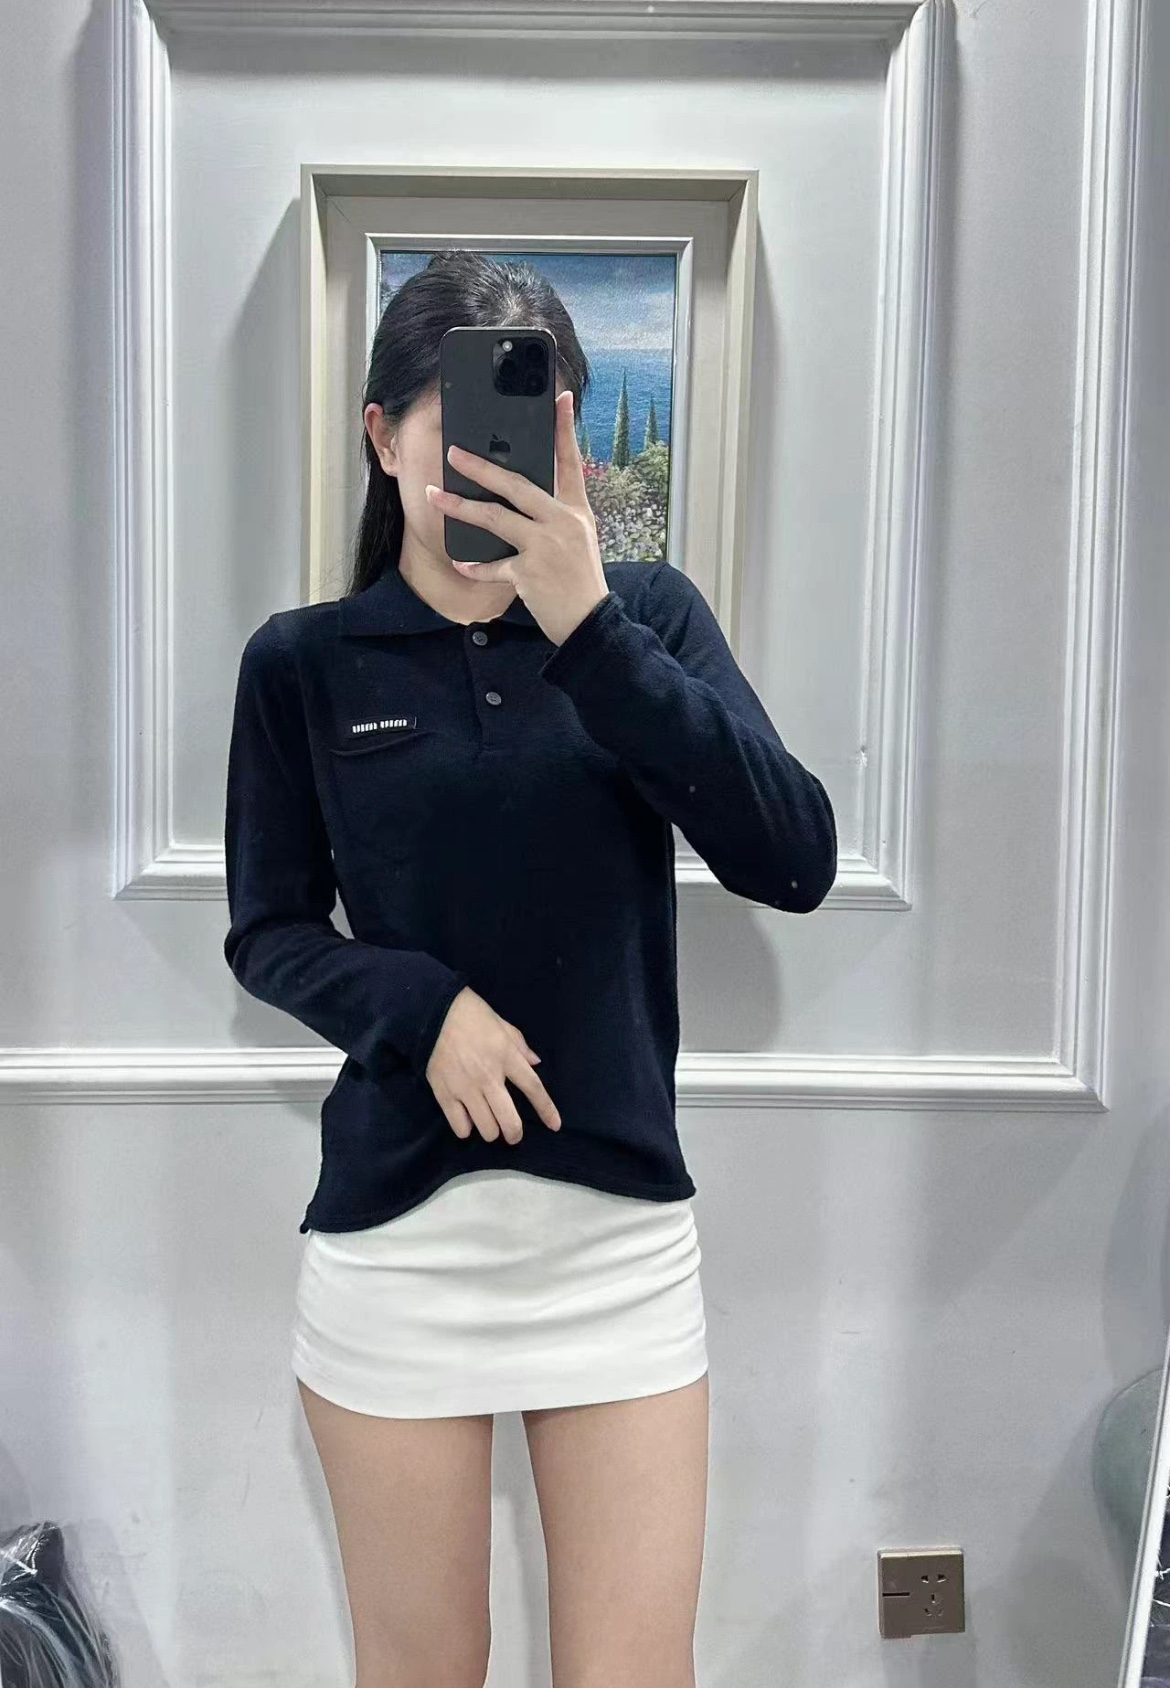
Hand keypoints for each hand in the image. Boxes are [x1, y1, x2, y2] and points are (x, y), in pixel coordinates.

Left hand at [423, 390, 608, 646]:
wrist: (590, 623)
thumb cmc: (581, 581)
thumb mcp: (578, 539)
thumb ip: (553, 516)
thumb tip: (518, 499)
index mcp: (576, 510)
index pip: (570, 462)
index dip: (565, 430)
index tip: (561, 399)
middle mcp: (562, 522)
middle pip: (516, 486)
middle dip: (481, 467)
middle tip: (454, 453)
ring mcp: (545, 547)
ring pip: (496, 519)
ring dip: (461, 507)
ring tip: (434, 496)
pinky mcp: (529, 573)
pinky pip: (493, 567)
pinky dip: (475, 568)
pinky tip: (459, 563)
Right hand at [425, 985, 561, 1144]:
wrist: (434, 1013)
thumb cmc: (472, 1015)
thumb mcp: (503, 1025)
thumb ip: (520, 1046)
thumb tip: (535, 1063)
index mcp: (506, 1057)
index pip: (533, 1088)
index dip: (546, 1109)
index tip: (555, 1125)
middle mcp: (489, 1077)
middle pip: (509, 1119)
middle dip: (514, 1133)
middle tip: (513, 1134)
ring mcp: (465, 1088)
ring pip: (486, 1128)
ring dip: (491, 1131)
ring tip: (488, 1124)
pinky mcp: (444, 1093)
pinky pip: (460, 1126)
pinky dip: (466, 1129)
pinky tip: (467, 1121)